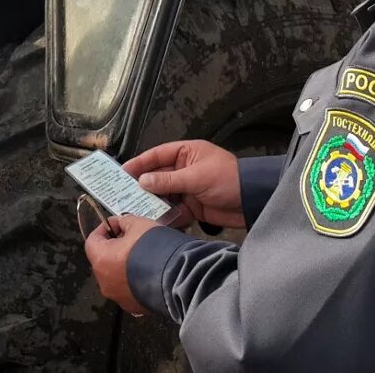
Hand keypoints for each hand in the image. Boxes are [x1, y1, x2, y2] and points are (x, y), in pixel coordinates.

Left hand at [83, 214, 161, 315]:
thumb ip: (125, 222)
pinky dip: (134, 281)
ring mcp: (118, 297)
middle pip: (103, 260)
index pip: (92, 241)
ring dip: (124, 266)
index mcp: (101, 260)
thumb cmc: (154, 248)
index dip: (103, 230)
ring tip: (142, 256)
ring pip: (115, 277)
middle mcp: (104, 282)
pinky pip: (128, 290)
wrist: (178, 277)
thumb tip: (121, 224)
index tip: (115, 225)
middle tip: (130, 239)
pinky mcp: (133, 307)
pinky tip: (149, 272)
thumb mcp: (139, 224)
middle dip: (114, 248)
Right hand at [124, 140, 245, 228]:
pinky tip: (152, 222)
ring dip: (151, 203)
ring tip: (132, 210)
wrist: (252, 202)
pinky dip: (164, 216)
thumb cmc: (228, 180)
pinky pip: (173, 211)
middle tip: (122, 194)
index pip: (158, 155)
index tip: (122, 172)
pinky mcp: (193, 207)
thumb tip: (142, 181)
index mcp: (187, 153)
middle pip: (158, 176)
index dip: (140, 163)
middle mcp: (185, 169)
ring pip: (164, 195)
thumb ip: (168, 180)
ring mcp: (188, 189)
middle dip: (142, 186)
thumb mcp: (197, 177)